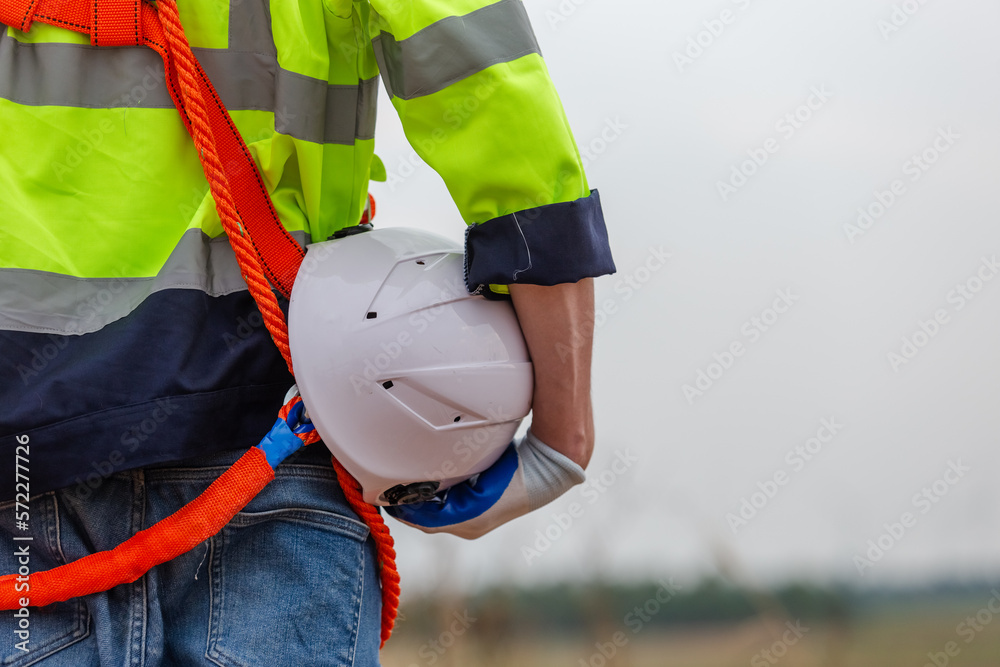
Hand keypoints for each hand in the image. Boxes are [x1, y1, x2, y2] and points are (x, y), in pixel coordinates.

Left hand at [385, 429, 585, 538]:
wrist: (545, 471)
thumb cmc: (513, 469)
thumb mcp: (478, 467)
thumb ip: (451, 472)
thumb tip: (420, 468)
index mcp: (467, 521)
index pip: (422, 519)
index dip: (401, 506)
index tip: (383, 491)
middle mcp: (469, 527)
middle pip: (425, 520)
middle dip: (407, 505)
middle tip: (387, 487)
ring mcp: (474, 522)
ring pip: (435, 516)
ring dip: (419, 503)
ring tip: (401, 484)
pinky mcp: (479, 514)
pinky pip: (447, 510)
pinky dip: (433, 500)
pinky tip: (425, 484)